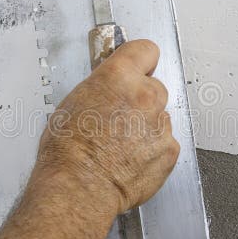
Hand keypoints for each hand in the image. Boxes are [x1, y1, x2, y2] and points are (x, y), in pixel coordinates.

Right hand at [33, 39, 179, 216]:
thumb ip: (101, 89)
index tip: (139, 67)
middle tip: (121, 117)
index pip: (145, 50)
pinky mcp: (169, 150)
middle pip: (155, 87)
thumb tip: (108, 90)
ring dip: (147, 127)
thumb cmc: (68, 151)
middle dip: (142, 99)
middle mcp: (144, 96)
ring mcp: (160, 124)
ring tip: (121, 145)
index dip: (141, 60)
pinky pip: (166, 144)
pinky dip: (153, 151)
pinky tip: (131, 160)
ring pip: (160, 118)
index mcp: (118, 77)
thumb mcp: (73, 103)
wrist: (79, 187)